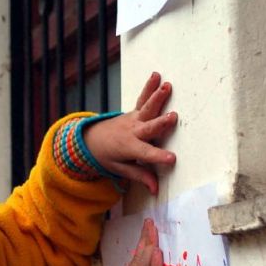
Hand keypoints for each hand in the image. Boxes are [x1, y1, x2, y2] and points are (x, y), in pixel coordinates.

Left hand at [83, 72, 177, 193]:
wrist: (93, 139)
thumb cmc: (109, 156)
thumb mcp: (121, 169)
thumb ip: (139, 176)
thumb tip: (155, 189)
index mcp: (130, 148)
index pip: (146, 154)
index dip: (158, 157)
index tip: (172, 158)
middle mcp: (133, 132)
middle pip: (148, 127)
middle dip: (161, 123)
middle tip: (172, 118)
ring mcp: (133, 119)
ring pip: (146, 108)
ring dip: (157, 97)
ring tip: (167, 87)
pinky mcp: (134, 111)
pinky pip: (143, 99)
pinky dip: (149, 87)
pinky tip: (157, 75)